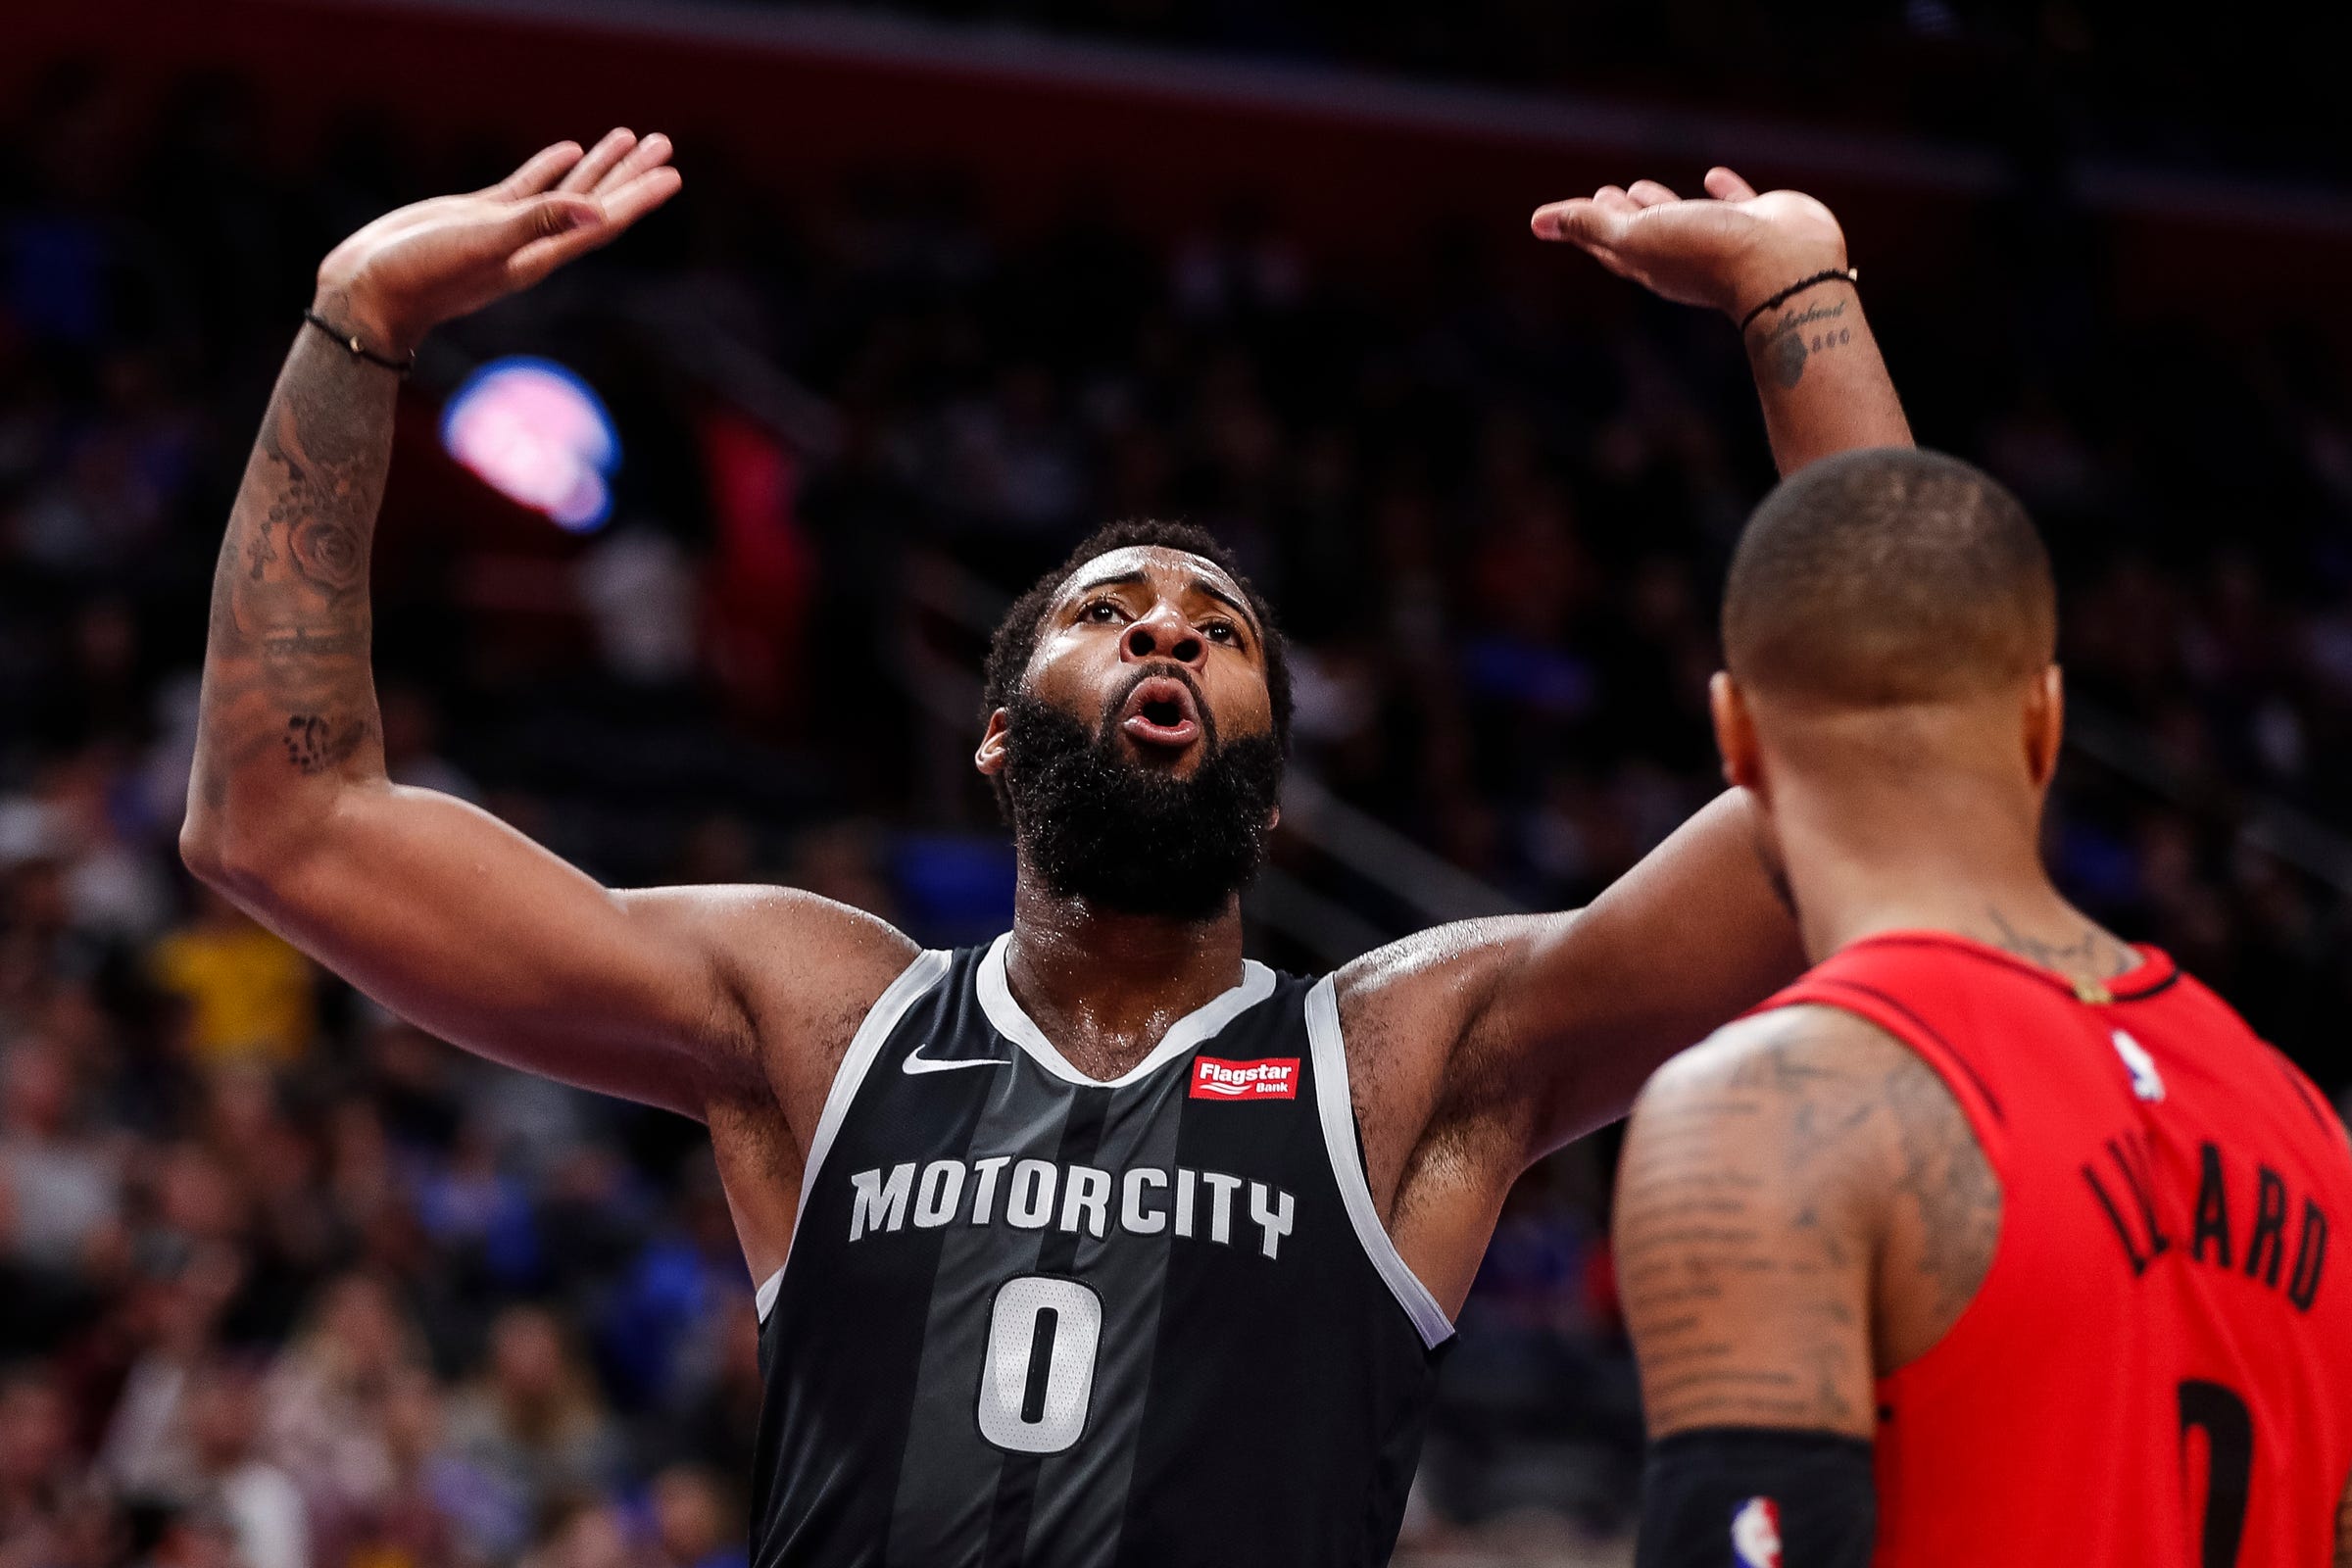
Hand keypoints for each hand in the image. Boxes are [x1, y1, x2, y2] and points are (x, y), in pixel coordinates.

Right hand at [314, 130, 681, 356]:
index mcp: (541, 254)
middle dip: (630, 174)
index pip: (603, 221)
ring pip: (566, 191)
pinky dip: (551, 168)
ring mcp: (507, 229)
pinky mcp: (479, 216)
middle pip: (596, 203)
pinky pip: (527, 188)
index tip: (672, 174)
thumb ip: (539, 224)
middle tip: (663, 143)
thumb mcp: (485, 244)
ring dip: (598, 166)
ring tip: (628, 137)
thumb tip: (599, 213)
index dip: (639, 197)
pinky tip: (569, 149)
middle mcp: (533, 243)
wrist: (371, 290)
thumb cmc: (424, 274)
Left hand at [1530, 167, 1844, 319]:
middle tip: (1604, 194)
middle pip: (1639, 233)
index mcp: (1649, 263)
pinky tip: (1713, 177)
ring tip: (1642, 187)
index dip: (1582, 228)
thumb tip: (1537, 221)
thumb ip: (1591, 227)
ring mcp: (1722, 239)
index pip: (1604, 243)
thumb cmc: (1707, 254)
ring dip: (1660, 204)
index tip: (1563, 211)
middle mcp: (1682, 254)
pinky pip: (1735, 202)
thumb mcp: (1636, 238)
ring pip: (1682, 218)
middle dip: (1618, 215)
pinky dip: (1722, 189)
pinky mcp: (1759, 223)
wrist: (1785, 268)